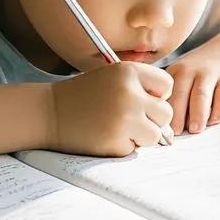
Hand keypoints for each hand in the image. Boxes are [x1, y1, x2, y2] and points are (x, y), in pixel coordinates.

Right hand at [48, 63, 173, 156]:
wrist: (49, 113)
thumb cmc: (83, 95)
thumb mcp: (112, 77)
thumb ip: (141, 89)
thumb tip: (170, 122)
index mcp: (128, 71)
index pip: (166, 85)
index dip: (157, 95)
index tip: (142, 99)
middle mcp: (129, 93)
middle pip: (166, 113)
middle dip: (151, 119)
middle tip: (129, 117)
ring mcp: (124, 119)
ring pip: (155, 135)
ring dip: (140, 135)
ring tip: (117, 126)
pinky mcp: (116, 142)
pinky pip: (135, 149)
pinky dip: (122, 146)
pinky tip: (104, 135)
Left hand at [168, 42, 219, 134]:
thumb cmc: (201, 73)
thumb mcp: (184, 77)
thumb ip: (175, 97)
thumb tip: (168, 129)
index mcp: (175, 72)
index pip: (165, 93)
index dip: (161, 111)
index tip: (160, 128)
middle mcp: (190, 70)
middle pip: (181, 94)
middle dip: (177, 115)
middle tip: (176, 133)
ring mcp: (210, 73)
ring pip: (201, 95)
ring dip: (197, 114)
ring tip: (195, 130)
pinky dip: (218, 111)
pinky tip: (214, 121)